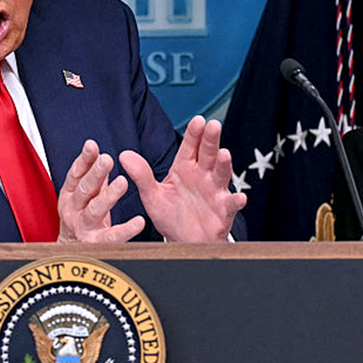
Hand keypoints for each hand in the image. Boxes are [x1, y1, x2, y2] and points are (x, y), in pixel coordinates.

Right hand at [57, 139, 146, 242]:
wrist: (70, 254)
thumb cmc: (81, 220)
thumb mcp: (85, 197)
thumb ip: (95, 179)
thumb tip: (102, 155)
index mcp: (70, 196)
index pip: (75, 174)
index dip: (83, 160)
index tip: (92, 145)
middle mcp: (73, 210)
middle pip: (84, 189)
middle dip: (95, 173)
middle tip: (107, 159)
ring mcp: (83, 227)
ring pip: (95, 210)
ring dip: (108, 195)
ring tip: (122, 182)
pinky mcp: (95, 244)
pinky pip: (112, 236)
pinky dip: (126, 229)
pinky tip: (139, 222)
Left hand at [121, 116, 246, 242]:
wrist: (183, 241)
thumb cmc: (170, 215)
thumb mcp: (152, 195)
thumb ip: (141, 175)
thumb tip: (124, 155)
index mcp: (185, 168)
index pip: (190, 147)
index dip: (194, 134)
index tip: (198, 120)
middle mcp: (202, 176)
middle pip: (208, 154)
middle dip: (211, 140)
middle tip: (214, 125)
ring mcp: (215, 192)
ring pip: (221, 175)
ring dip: (224, 165)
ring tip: (224, 154)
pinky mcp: (223, 211)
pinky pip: (230, 205)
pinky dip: (235, 201)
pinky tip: (239, 197)